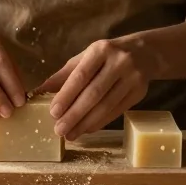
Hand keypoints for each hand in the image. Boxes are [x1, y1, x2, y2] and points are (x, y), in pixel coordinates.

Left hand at [38, 37, 154, 139]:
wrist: (144, 53)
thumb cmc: (107, 55)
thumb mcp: (86, 57)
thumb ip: (65, 74)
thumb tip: (41, 90)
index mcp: (101, 50)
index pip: (81, 75)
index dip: (67, 95)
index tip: (53, 112)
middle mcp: (119, 62)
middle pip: (94, 93)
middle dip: (75, 114)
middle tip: (59, 129)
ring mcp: (132, 78)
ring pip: (106, 106)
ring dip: (86, 123)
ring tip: (70, 134)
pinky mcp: (139, 93)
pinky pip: (116, 111)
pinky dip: (100, 122)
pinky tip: (87, 129)